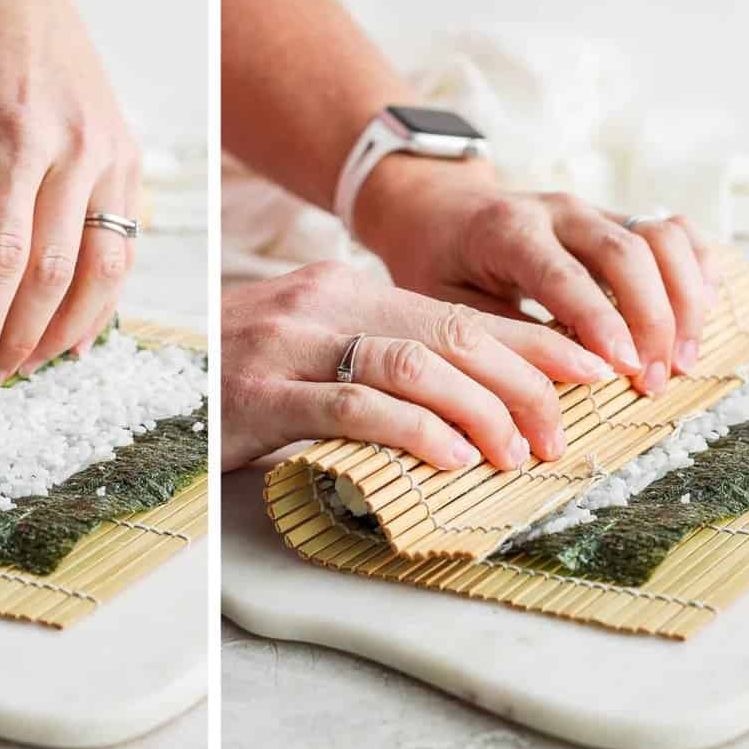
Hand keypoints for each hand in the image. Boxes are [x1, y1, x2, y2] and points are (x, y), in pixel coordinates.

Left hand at [0, 0, 140, 391]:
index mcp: (15, 139)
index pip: (2, 257)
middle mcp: (76, 148)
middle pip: (57, 272)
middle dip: (23, 337)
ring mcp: (112, 152)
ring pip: (105, 266)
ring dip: (70, 327)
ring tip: (35, 363)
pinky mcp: (130, 156)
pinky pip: (123, 240)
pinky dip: (104, 293)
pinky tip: (80, 330)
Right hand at [221, 260, 614, 471]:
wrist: (158, 380)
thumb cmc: (247, 373)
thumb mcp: (314, 348)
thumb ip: (383, 357)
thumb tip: (482, 396)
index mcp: (343, 289)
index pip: (457, 314)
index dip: (532, 346)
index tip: (590, 375)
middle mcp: (322, 304)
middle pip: (450, 335)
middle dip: (524, 384)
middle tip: (562, 433)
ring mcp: (288, 346)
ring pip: (413, 367)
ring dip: (481, 413)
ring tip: (518, 455)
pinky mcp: (261, 395)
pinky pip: (355, 407)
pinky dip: (416, 433)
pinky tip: (452, 459)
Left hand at [354, 158, 718, 396]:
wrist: (438, 211)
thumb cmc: (437, 264)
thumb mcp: (442, 303)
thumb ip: (494, 337)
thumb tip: (543, 388)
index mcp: (506, 230)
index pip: (563, 275)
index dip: (599, 321)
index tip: (624, 368)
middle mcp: (557, 211)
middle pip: (626, 253)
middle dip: (651, 319)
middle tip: (654, 379)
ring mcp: (593, 210)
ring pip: (661, 237)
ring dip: (683, 298)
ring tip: (682, 358)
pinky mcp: (615, 217)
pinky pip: (672, 232)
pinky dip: (695, 268)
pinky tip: (700, 312)